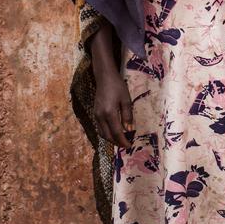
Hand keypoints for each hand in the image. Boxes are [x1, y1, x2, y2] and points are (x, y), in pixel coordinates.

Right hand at [89, 22, 133, 146]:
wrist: (104, 77)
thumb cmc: (118, 86)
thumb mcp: (126, 99)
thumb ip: (127, 115)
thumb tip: (129, 129)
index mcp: (109, 113)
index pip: (117, 132)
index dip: (123, 141)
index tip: (129, 146)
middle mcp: (100, 117)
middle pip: (108, 136)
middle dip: (117, 142)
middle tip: (126, 144)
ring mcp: (96, 115)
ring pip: (102, 133)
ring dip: (111, 139)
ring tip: (121, 140)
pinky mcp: (95, 113)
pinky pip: (100, 128)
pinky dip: (107, 133)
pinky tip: (114, 132)